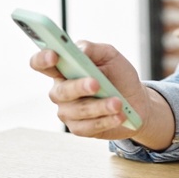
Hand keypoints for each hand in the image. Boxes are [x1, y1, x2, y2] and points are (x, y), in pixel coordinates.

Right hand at [29, 41, 172, 147]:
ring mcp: (68, 111)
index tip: (54, 55)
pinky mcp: (79, 128)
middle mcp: (61, 91)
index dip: (42, 59)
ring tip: (118, 103)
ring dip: (100, 106)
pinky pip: (88, 126)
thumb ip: (92, 49)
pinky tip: (119, 115)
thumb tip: (79, 50)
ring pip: (77, 110)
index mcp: (63, 69)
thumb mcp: (110, 55)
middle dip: (78, 87)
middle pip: (61, 91)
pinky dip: (106, 120)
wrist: (137, 101)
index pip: (42, 64)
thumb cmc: (119, 75)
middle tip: (96, 84)